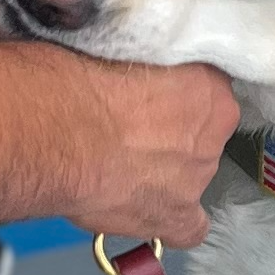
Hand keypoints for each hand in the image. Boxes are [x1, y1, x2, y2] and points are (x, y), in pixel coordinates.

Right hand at [52, 56, 239, 249]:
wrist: (61, 130)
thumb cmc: (80, 80)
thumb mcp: (126, 48)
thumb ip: (145, 68)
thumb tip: (130, 75)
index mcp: (208, 82)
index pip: (203, 87)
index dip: (173, 95)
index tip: (145, 96)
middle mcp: (213, 129)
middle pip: (199, 133)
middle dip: (169, 132)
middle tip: (128, 130)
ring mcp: (198, 175)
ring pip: (191, 173)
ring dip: (164, 171)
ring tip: (121, 168)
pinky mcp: (176, 215)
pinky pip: (189, 227)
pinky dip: (172, 221)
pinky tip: (150, 212)